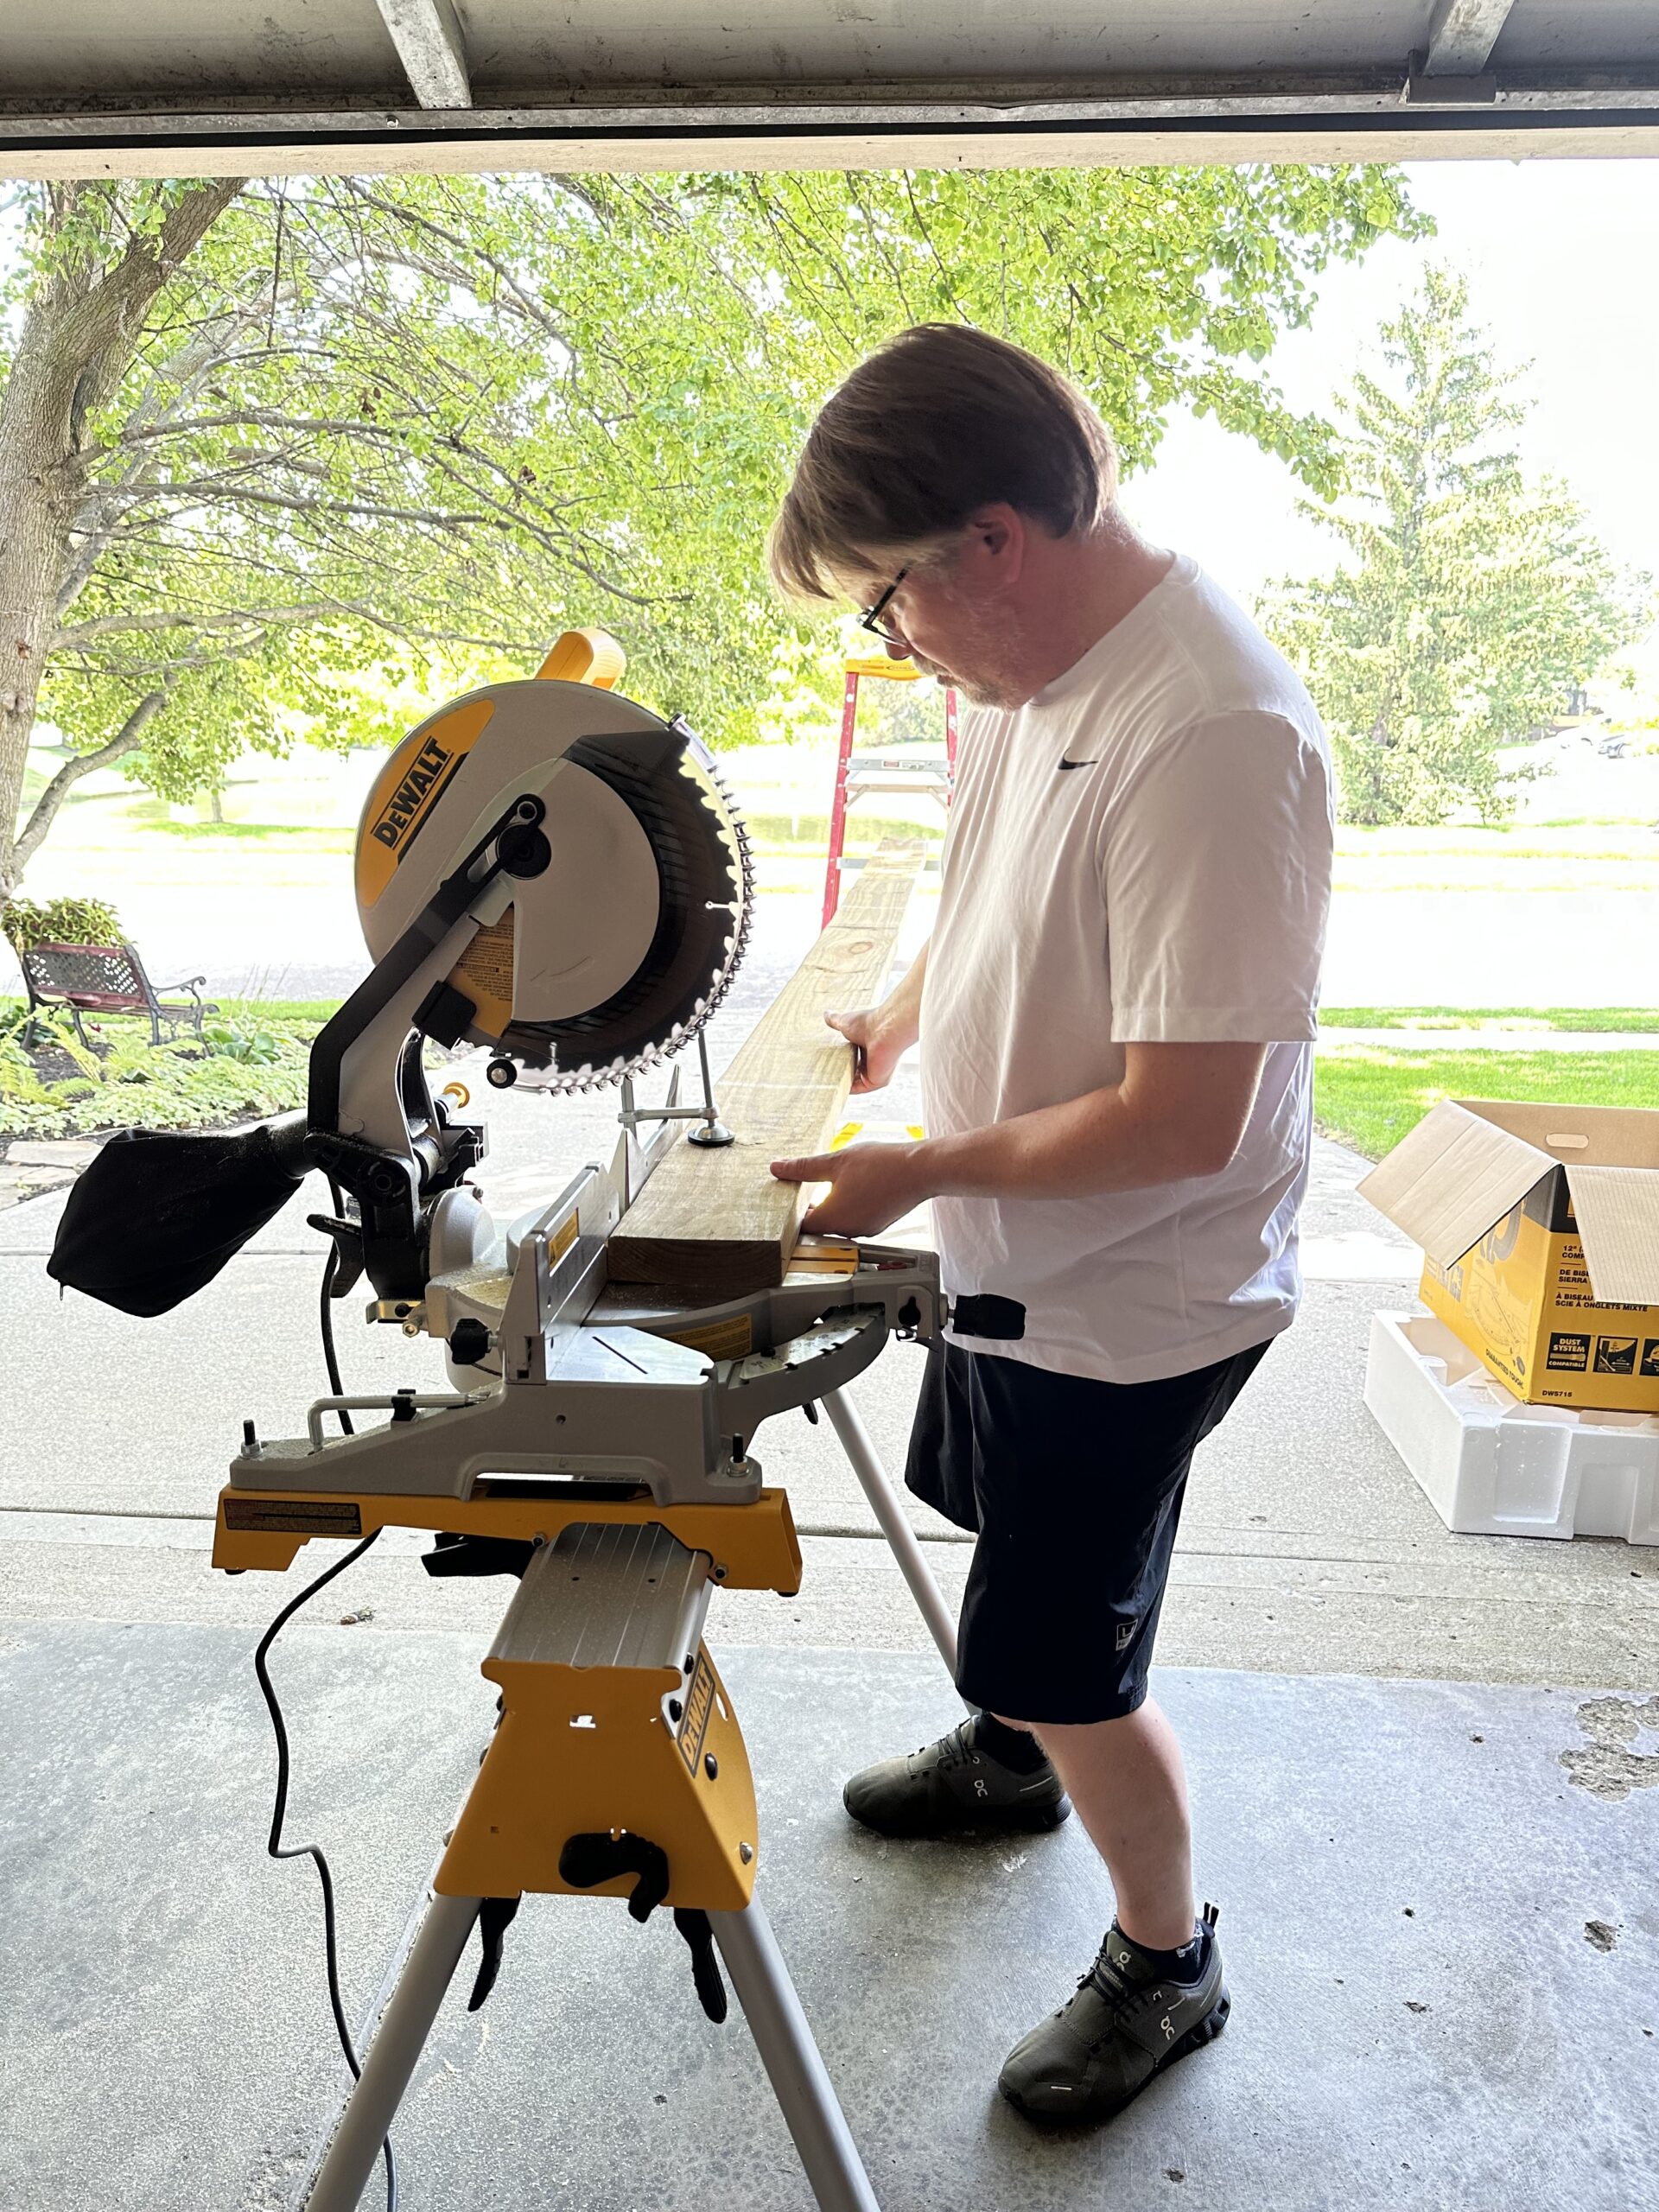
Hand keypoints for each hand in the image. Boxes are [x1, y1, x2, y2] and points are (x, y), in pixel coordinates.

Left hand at [769, 1141, 929, 1237]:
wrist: (921, 1171)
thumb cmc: (882, 1165)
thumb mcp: (836, 1161)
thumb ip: (804, 1167)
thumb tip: (777, 1167)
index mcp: (832, 1218)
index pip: (799, 1225)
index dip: (790, 1212)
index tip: (787, 1197)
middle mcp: (847, 1230)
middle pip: (818, 1226)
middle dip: (810, 1207)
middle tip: (803, 1187)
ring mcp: (864, 1230)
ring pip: (837, 1223)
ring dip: (831, 1207)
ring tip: (830, 1184)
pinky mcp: (877, 1225)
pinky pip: (854, 1220)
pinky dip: (849, 1208)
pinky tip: (854, 1188)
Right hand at [825, 1005, 904, 1092]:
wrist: (884, 1030)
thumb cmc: (869, 1024)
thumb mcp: (845, 1022)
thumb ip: (835, 1020)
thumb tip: (826, 1014)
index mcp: (868, 1048)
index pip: (852, 1059)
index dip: (840, 1062)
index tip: (824, 1063)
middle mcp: (873, 1062)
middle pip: (853, 1073)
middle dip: (839, 1074)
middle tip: (820, 1074)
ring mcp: (876, 1073)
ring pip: (854, 1082)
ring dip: (841, 1083)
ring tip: (822, 1082)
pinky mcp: (877, 1081)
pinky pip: (858, 1089)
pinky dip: (846, 1089)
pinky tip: (832, 1086)